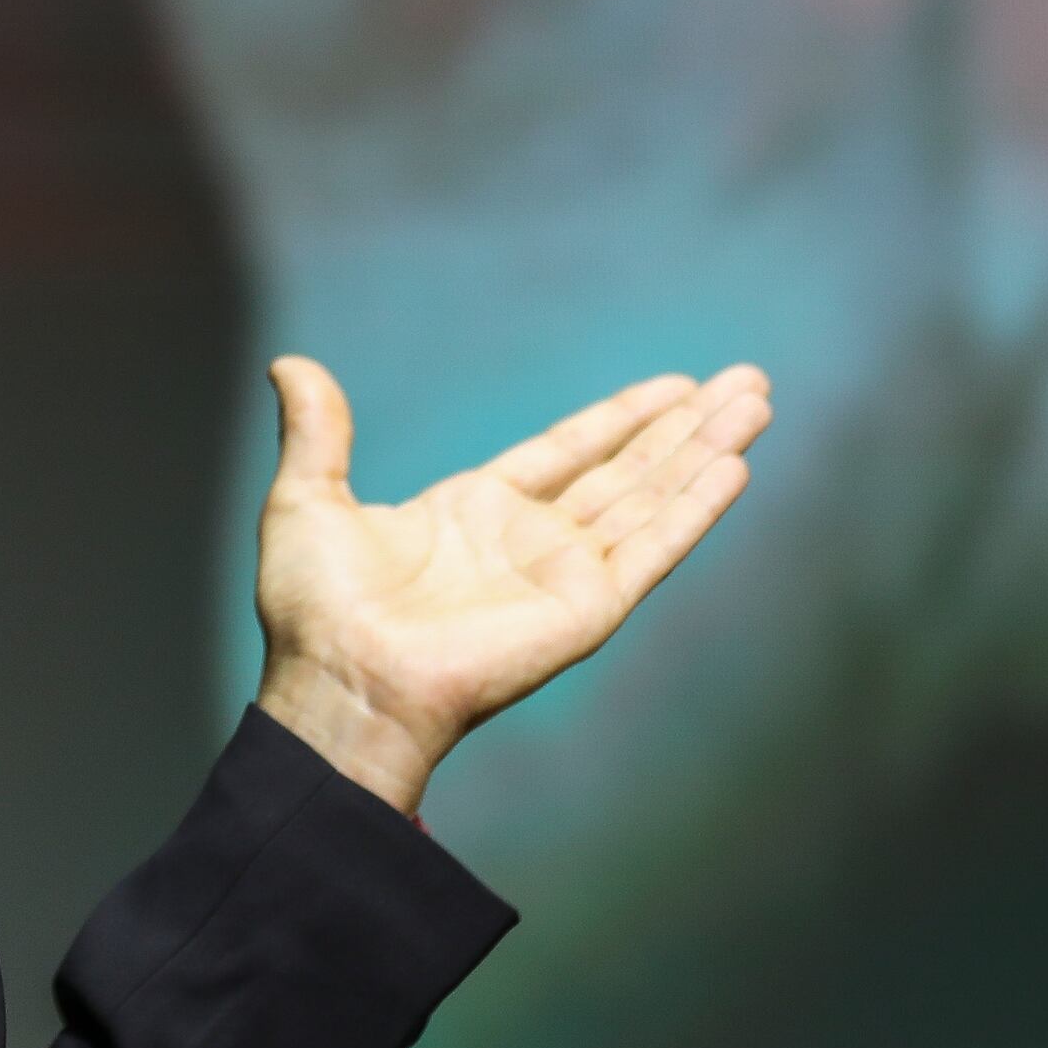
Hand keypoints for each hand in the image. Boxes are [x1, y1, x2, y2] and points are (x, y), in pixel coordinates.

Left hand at [247, 355, 772, 814]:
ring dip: (707, 450)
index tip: (675, 385)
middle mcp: (530, 543)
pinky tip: (733, 466)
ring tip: (757, 401)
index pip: (567, 453)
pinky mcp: (588, 608)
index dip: (621, 419)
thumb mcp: (308, 500)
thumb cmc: (317, 612)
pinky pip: (653, 548)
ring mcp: (564, 576)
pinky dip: (694, 507)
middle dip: (685, 426)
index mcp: (475, 514)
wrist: (345, 682)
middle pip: (628, 470)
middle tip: (746, 381)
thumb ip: (318, 431)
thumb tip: (290, 364)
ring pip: (652, 498)